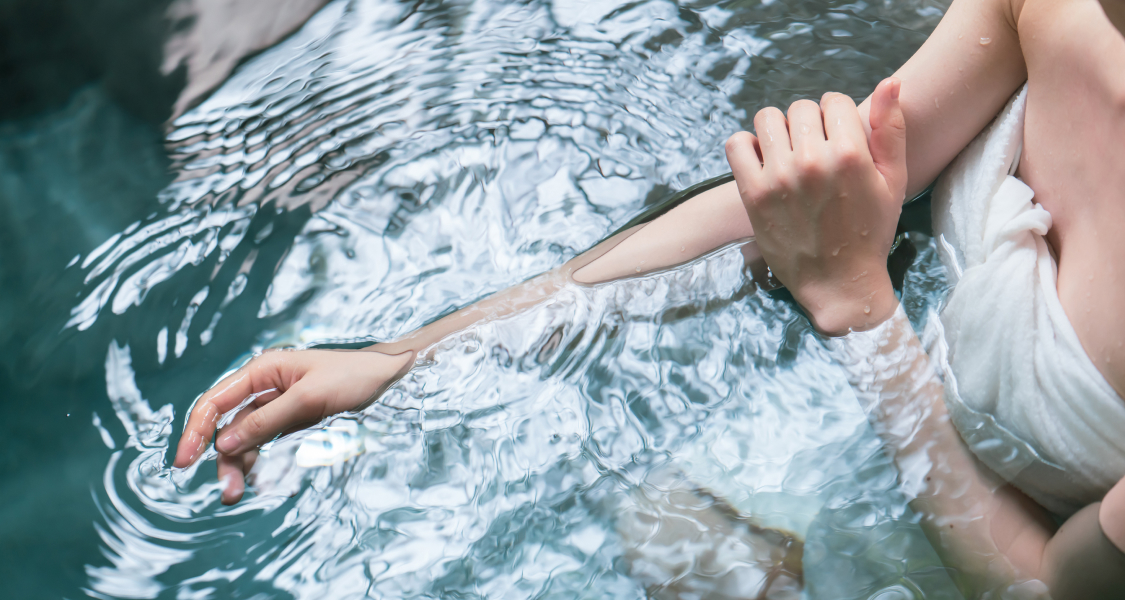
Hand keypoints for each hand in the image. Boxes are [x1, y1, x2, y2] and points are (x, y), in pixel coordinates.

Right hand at [173, 347, 414, 503]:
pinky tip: (257, 482)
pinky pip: (264, 444)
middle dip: (221, 458)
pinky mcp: (291, 423)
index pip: (216, 401)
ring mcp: (277, 406)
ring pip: (244, 439)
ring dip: (238, 465)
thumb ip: (266, 421)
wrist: (392, 379)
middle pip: (226, 425)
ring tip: (238, 495)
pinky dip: (257, 463)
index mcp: (263, 370)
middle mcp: (265, 387)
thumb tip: (224, 444)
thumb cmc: (354, 378)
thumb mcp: (310, 399)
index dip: (196, 430)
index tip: (184, 462)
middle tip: (227, 492)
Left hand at [725, 78, 906, 334]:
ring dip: (778, 131)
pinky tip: (763, 162)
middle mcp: (811, 161)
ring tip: (788, 155)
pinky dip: (746, 146)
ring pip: (767, 119)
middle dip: (809, 124)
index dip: (836, 117)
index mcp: (849, 154)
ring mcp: (778, 177)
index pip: (833, 101)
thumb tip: (889, 82)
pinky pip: (736, 144)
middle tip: (814, 153)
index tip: (837, 140)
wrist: (839, 282)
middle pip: (801, 108)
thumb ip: (891, 128)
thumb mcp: (894, 181)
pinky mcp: (752, 194)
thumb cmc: (870, 232)